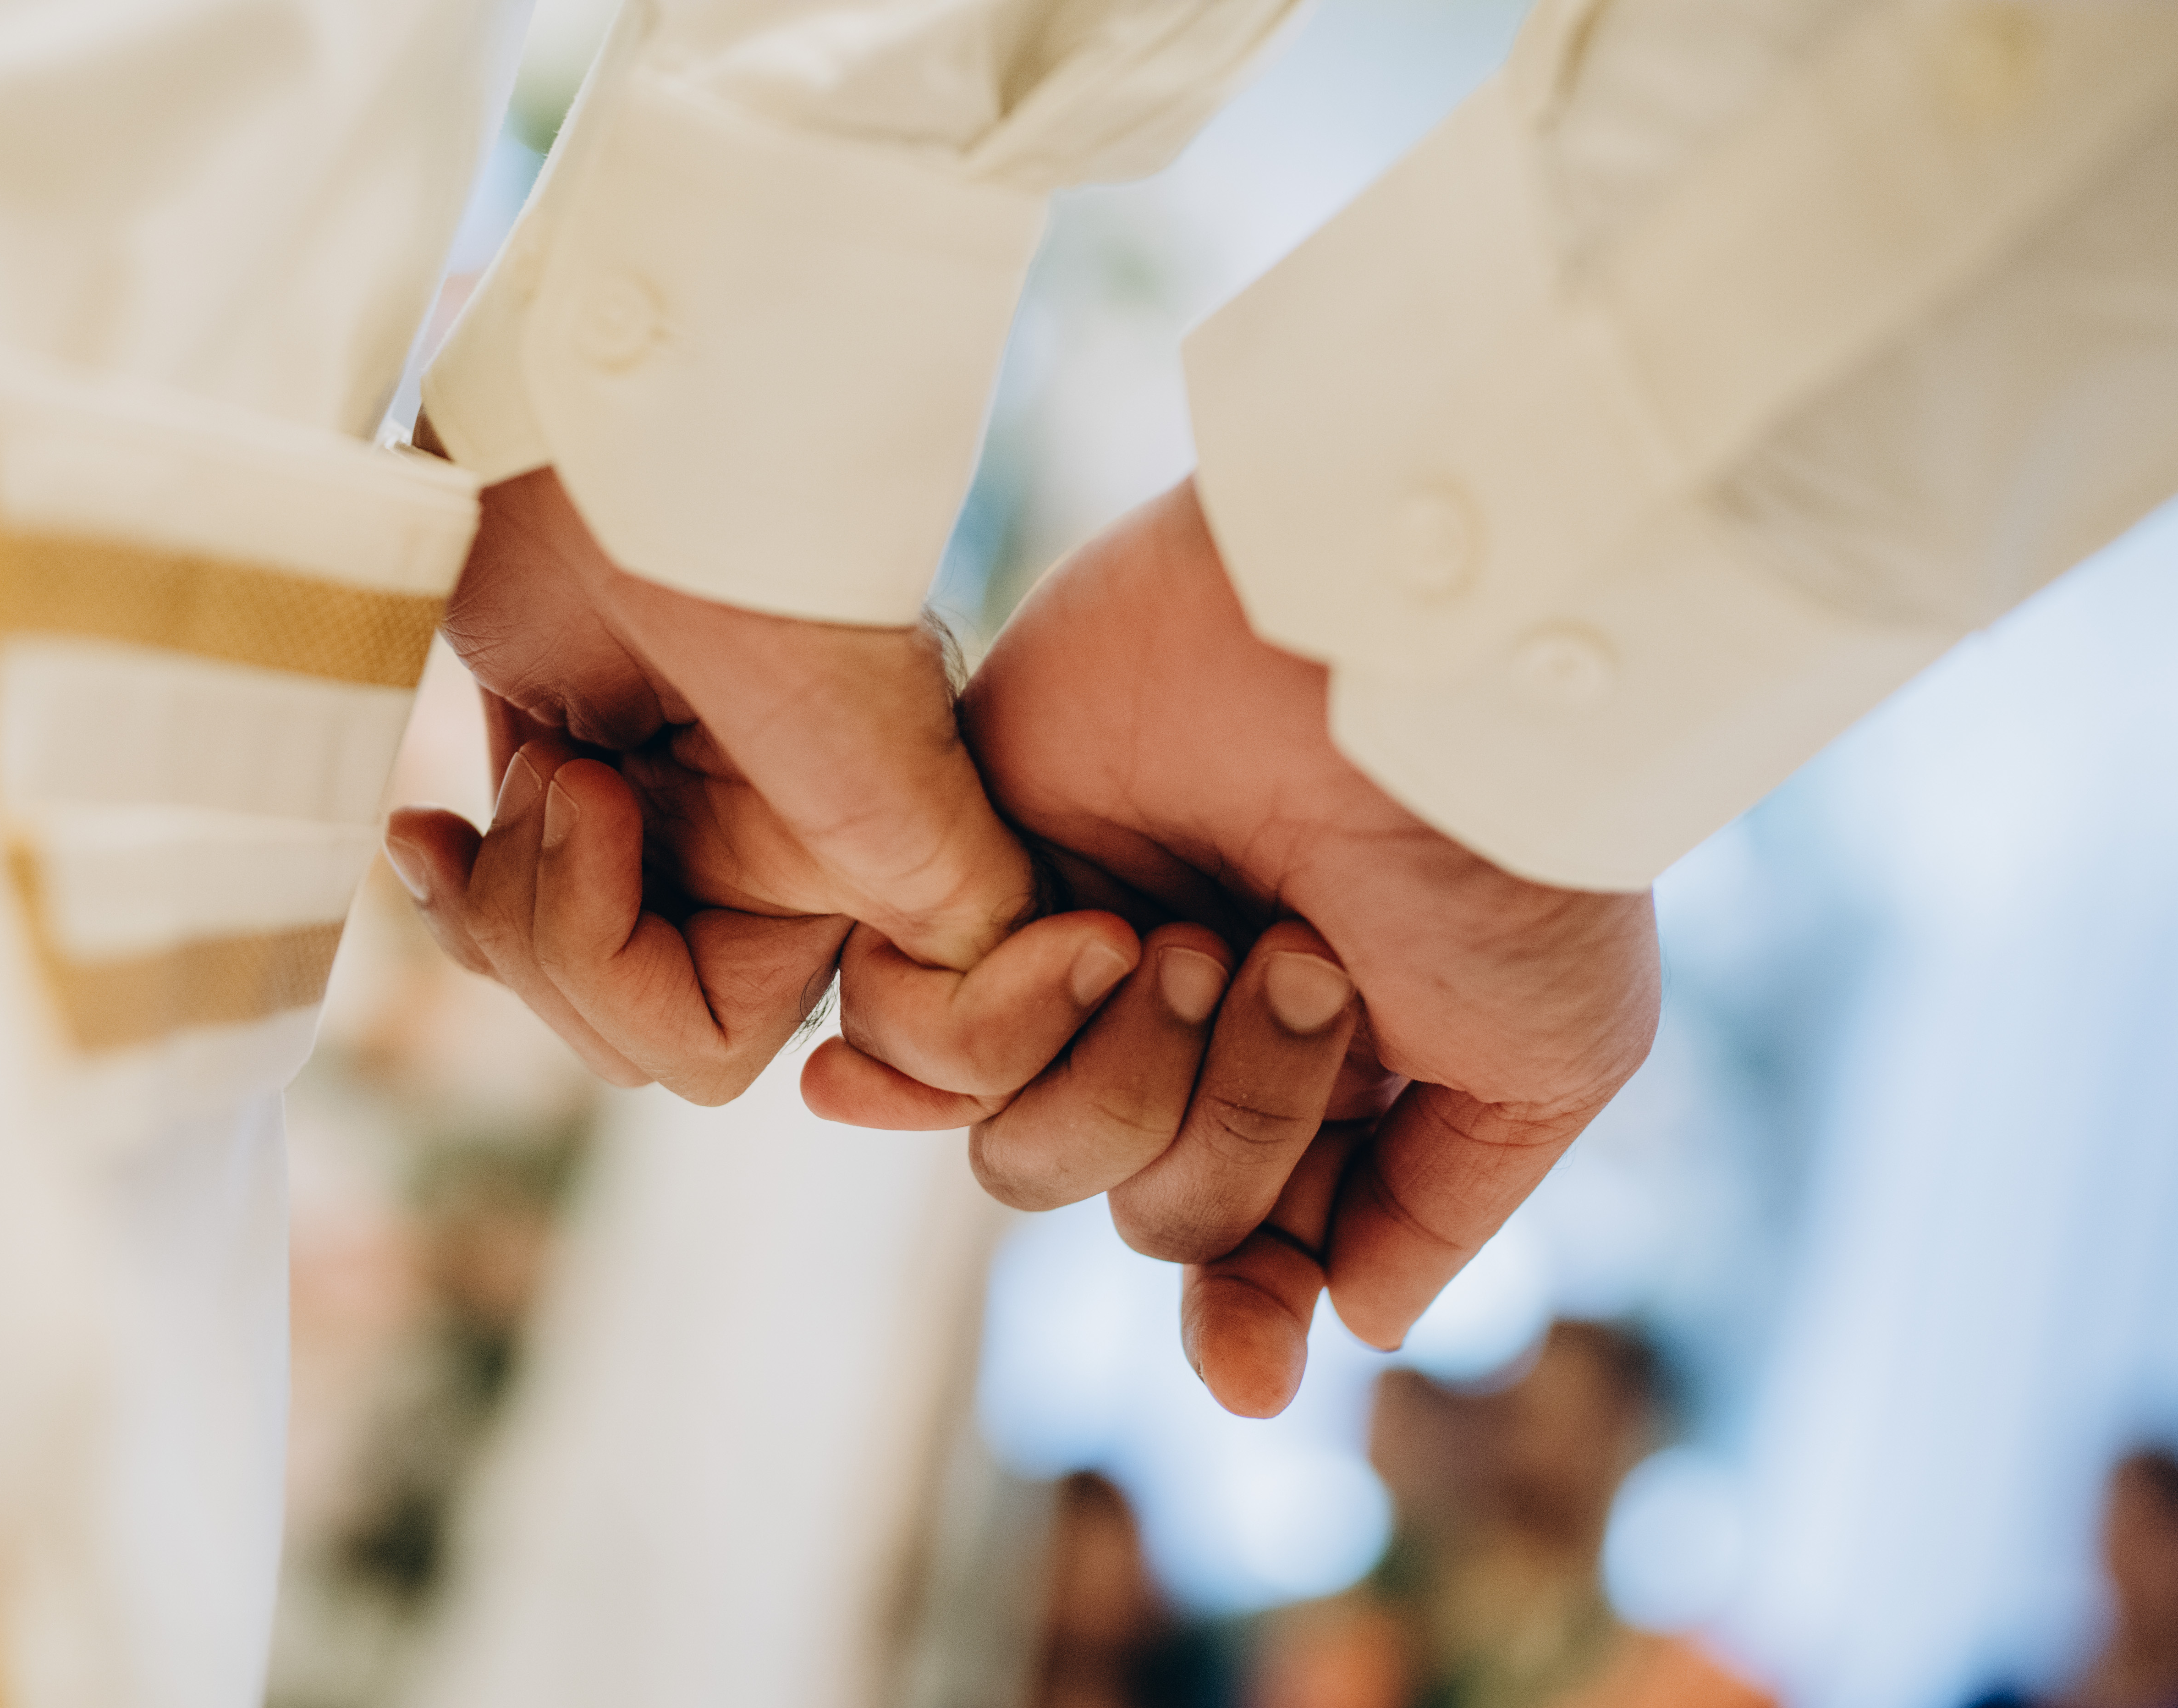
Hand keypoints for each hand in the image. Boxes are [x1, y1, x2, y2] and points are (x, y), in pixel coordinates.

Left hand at [384, 455, 1136, 1102]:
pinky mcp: (565, 771)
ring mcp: (654, 821)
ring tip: (536, 761)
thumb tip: (1069, 984)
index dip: (648, 994)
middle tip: (569, 787)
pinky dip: (453, 877)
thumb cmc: (757, 579)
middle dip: (559, 933)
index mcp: (840, 881)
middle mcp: (750, 865)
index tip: (619, 847)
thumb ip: (958, 900)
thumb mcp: (885, 767)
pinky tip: (427, 821)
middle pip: (614, 1025)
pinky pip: (491, 905)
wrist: (626, 425)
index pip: (712, 1044)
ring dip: (507, 888)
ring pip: (544, 972)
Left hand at [807, 479, 1660, 1408]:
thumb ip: (1431, 1204)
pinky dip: (998, 1018)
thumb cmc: (1506, 857)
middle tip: (1299, 970)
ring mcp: (1080, 944)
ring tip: (1203, 940)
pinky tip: (1096, 935)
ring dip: (1127, 1073)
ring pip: (1021, 1150)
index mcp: (1318, 1067)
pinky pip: (909, 1037)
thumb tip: (1348, 1325)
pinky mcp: (973, 866)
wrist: (1417, 663)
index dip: (1233, 1314)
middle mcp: (1194, 1018)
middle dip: (1229, 1127)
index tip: (1247, 1359)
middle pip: (1141, 1206)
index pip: (1236, 1243)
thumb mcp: (1542, 1063)